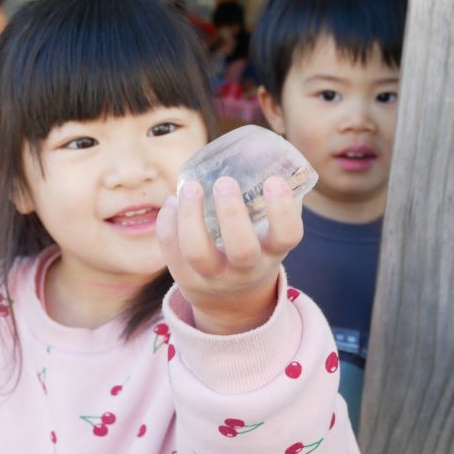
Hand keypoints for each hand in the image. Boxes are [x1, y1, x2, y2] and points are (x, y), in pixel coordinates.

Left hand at [156, 175, 302, 334]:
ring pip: (197, 251)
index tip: (274, 181)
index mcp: (272, 252)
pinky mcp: (184, 277)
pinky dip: (167, 221)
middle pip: (241, 249)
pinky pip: (170, 250)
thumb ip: (272, 202)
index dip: (282, 210)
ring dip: (190, 215)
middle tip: (225, 182)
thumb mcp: (270, 235)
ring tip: (190, 186)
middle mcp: (245, 269)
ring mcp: (212, 276)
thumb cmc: (254, 250)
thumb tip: (272, 152)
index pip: (286, 236)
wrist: (231, 301)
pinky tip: (172, 201)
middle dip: (232, 213)